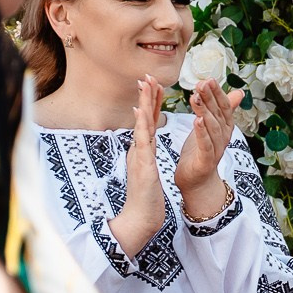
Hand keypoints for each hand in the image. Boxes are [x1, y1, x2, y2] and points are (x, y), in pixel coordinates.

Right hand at [108, 77, 166, 256]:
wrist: (140, 218)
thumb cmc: (146, 196)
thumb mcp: (147, 170)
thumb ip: (145, 154)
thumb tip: (143, 141)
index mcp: (143, 150)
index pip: (149, 121)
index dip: (151, 102)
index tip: (153, 83)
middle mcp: (139, 150)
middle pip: (143, 118)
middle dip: (146, 96)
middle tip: (147, 74)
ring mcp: (139, 157)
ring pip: (142, 126)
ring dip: (143, 105)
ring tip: (144, 85)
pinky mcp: (142, 167)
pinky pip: (142, 145)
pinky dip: (142, 129)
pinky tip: (141, 115)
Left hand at [176, 77, 242, 221]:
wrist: (197, 181)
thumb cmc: (202, 152)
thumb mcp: (212, 127)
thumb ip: (224, 109)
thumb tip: (240, 92)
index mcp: (224, 127)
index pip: (223, 106)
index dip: (217, 93)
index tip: (208, 79)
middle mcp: (223, 136)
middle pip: (218, 114)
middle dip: (210, 98)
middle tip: (201, 83)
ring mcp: (216, 148)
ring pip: (212, 127)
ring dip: (204, 111)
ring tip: (195, 97)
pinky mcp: (206, 160)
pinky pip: (205, 144)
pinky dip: (202, 133)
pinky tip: (196, 121)